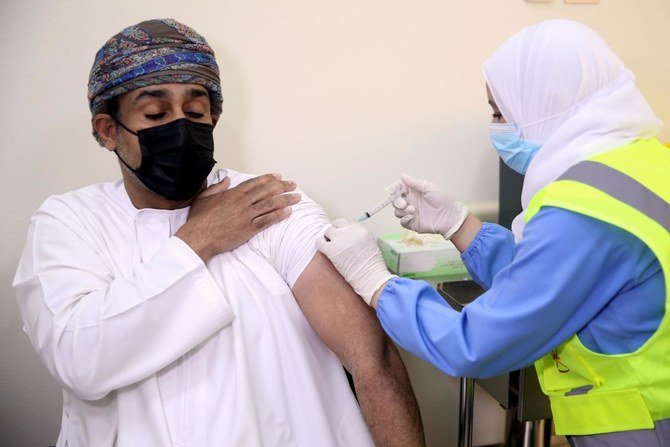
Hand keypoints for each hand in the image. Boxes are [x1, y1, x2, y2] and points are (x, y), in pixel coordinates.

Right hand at [176, 173, 299, 260]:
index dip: (268, 179)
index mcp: (232, 194)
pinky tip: (288, 212)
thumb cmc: (199, 219)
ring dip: (285, 199)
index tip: (279, 176)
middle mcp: (242, 202)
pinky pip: (267, 220)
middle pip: (267, 191)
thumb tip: (226, 180)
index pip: (255, 183)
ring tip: (297, 197)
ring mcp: (246, 215)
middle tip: (293, 185)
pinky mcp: (249, 229)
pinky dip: (279, 215)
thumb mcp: (204, 198)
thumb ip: (217, 187)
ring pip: (270, 204)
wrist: (198, 237)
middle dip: (282, 186)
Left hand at [316, 218, 394, 305]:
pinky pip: (320, 241)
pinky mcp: (331, 249)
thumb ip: (360, 238)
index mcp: (361, 230)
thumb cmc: (372, 266)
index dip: (344, 230)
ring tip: (330, 246)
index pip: (348, 223)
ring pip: (328, 231)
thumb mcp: (371, 245)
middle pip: (338, 223)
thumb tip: (351, 238)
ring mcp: (340, 239)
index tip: (343, 236)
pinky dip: (320, 244)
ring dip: (328, 237)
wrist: (370, 276)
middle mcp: (350, 231)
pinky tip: (323, 249)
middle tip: (335, 239)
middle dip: (336, 230)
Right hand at [393, 173, 467, 239]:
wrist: (450, 217)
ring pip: (397, 212)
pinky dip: (404, 219)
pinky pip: (402, 222)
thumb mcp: (428, 188)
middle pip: (396, 201)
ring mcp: (411, 213)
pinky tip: (412, 216)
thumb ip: (414, 183)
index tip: (393, 190)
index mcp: (414, 192)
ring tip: (412, 210)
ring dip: (401, 210)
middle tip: (403, 203)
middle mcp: (411, 202)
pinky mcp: (412, 223)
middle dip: (396, 202)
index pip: (399, 190)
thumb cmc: (443, 200)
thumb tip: (402, 175)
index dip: (394, 189)